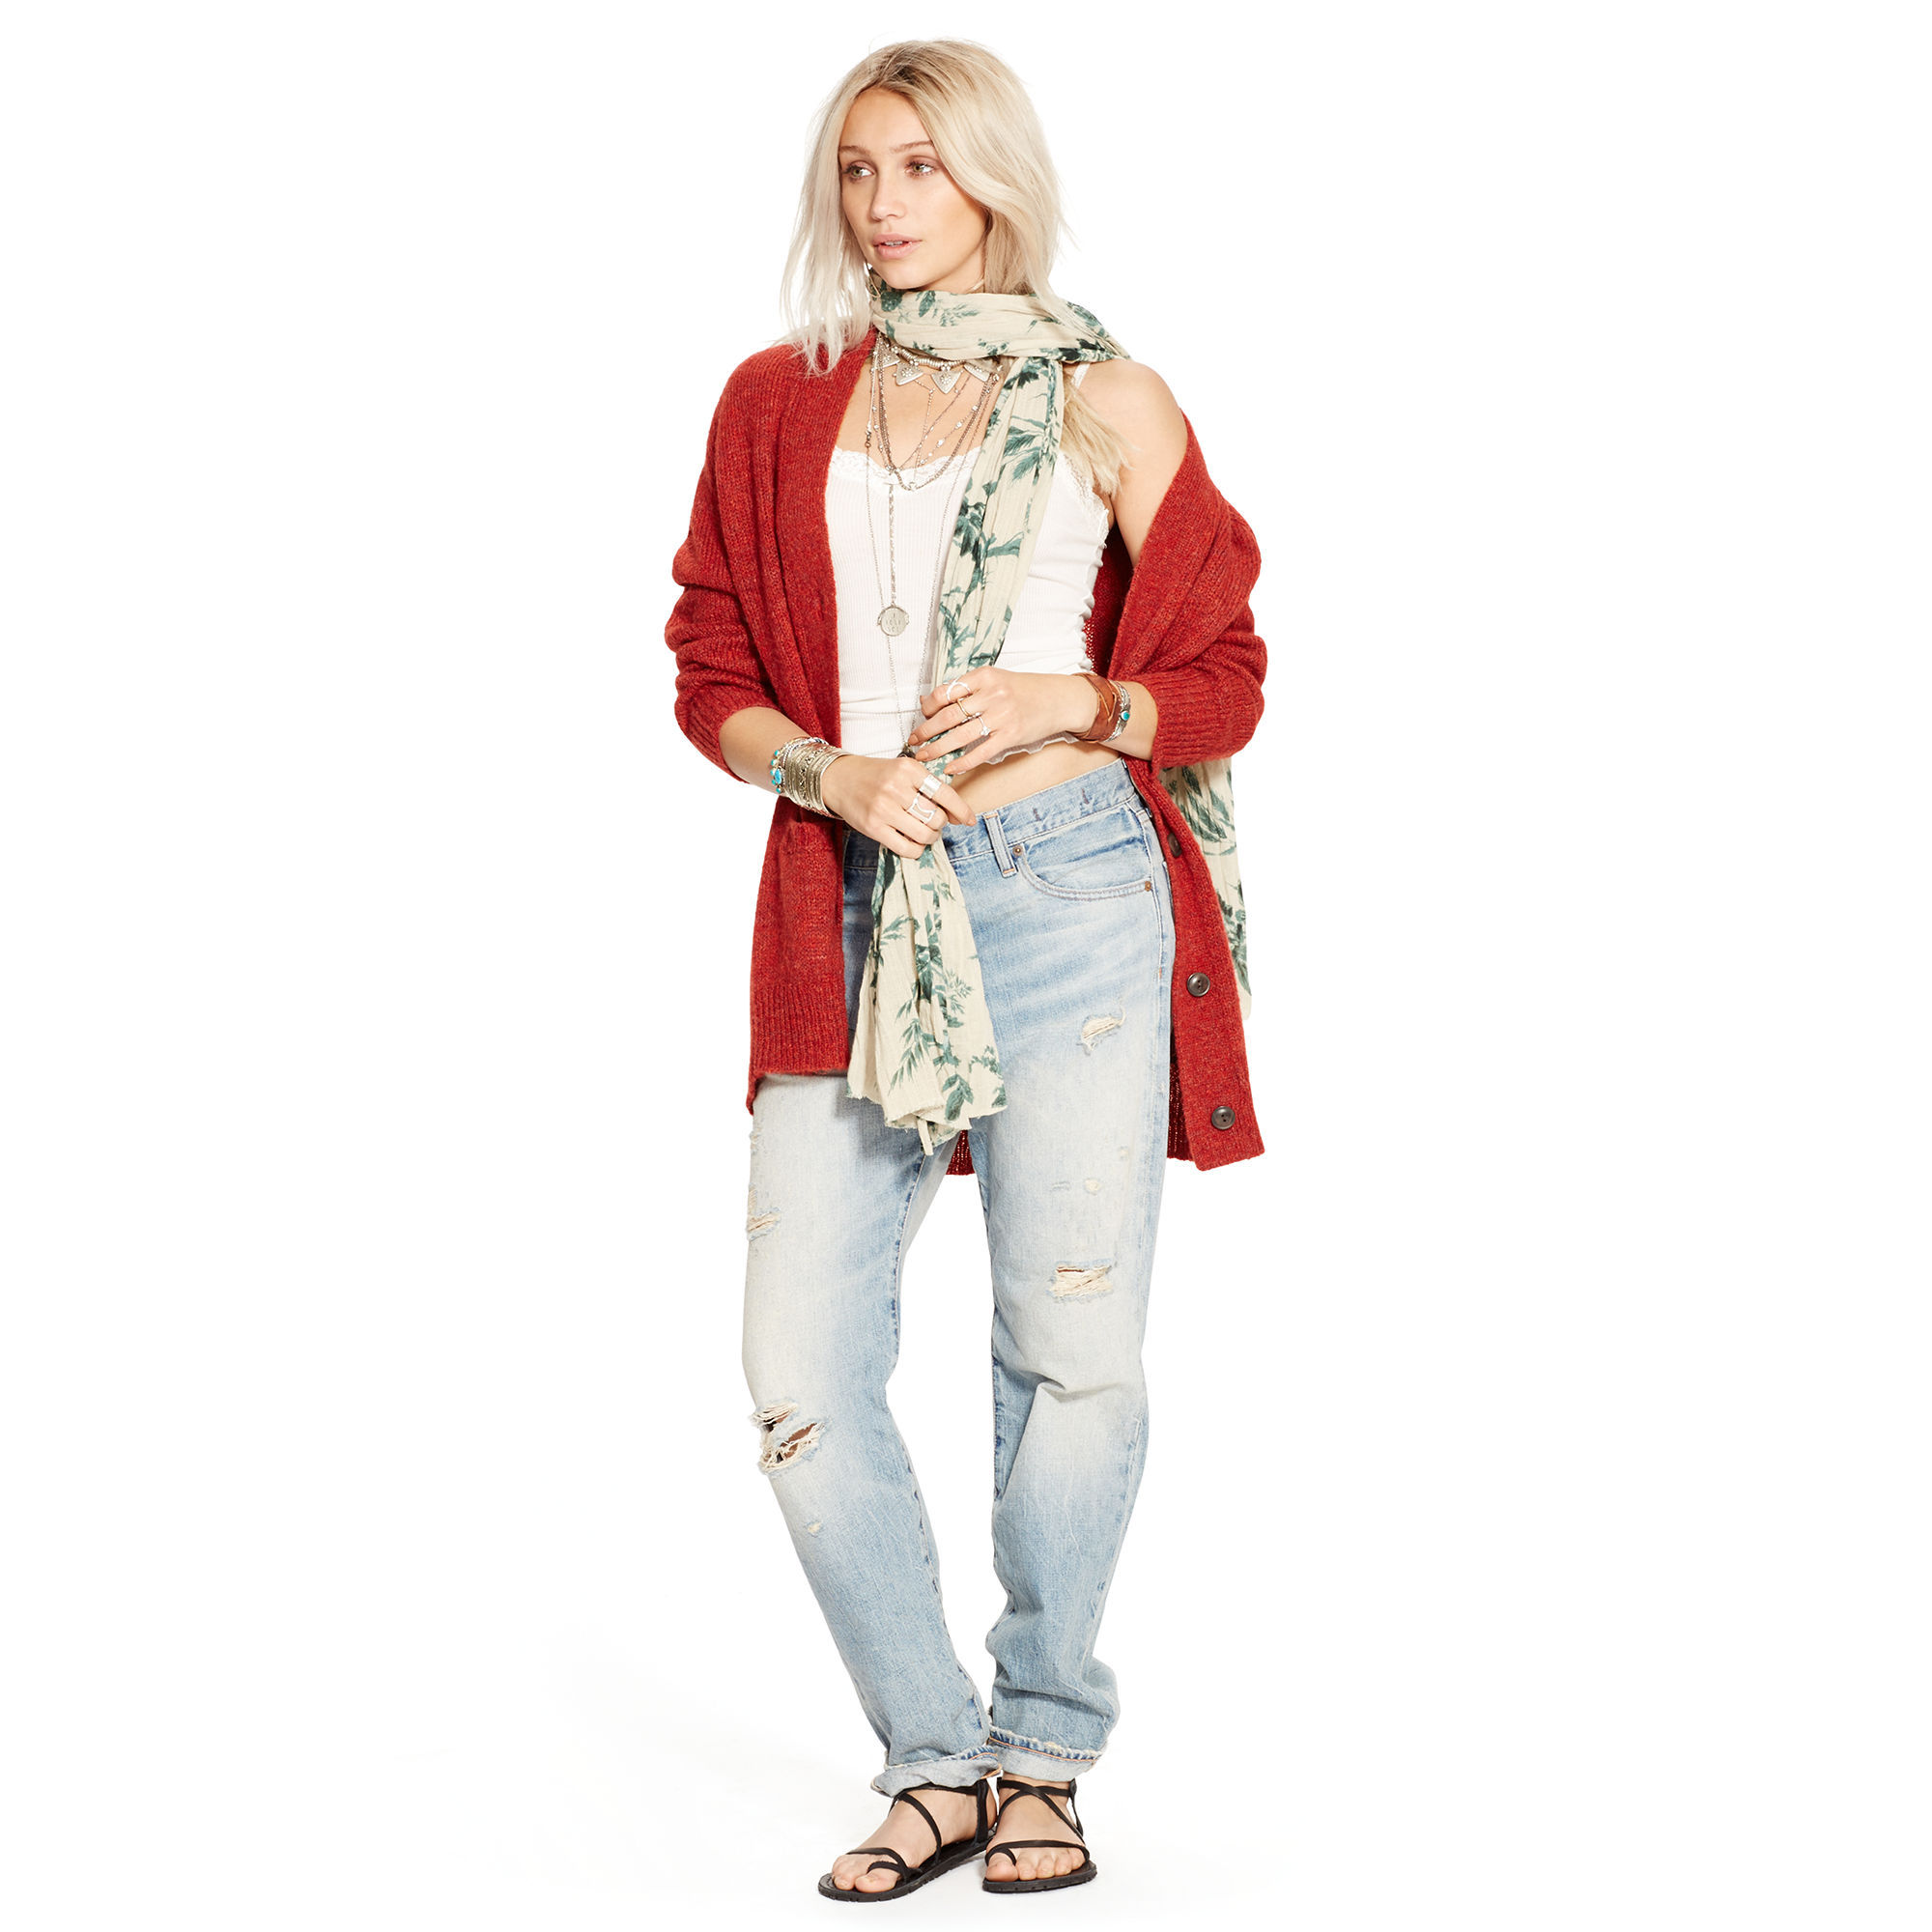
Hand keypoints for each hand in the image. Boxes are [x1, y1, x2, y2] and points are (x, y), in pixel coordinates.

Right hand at [821, 754, 973, 858]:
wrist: (837, 779)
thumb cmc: (875, 775)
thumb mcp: (901, 769)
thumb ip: (925, 786)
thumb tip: (955, 814)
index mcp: (908, 769)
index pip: (944, 793)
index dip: (961, 810)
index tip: (970, 820)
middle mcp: (896, 787)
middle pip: (936, 817)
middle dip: (940, 824)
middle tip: (933, 822)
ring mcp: (884, 808)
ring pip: (925, 834)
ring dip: (930, 837)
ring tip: (924, 833)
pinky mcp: (873, 827)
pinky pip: (907, 848)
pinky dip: (916, 849)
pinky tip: (913, 842)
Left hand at [906, 671, 1097, 776]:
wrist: (1058, 699)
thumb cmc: (1023, 690)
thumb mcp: (994, 680)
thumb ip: (965, 690)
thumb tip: (927, 701)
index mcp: (984, 676)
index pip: (945, 692)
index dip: (928, 707)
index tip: (921, 717)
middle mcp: (992, 694)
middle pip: (948, 715)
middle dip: (926, 731)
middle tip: (913, 742)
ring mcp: (1002, 715)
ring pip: (960, 735)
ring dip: (937, 748)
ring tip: (924, 756)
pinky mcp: (1011, 735)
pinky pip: (980, 752)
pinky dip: (962, 762)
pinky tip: (950, 768)